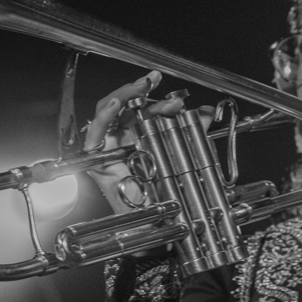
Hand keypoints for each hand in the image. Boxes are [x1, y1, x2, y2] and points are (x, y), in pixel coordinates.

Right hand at [84, 71, 213, 214]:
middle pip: (125, 105)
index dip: (158, 99)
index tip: (177, 97)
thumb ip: (193, 133)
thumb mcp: (182, 156)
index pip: (144, 108)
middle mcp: (123, 137)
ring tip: (137, 87)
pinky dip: (103, 118)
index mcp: (140, 133)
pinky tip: (115, 106)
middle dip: (139, 90)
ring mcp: (110, 147)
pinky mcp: (98, 160)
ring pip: (108, 111)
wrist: (154, 220)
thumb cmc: (164, 192)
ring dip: (123, 96)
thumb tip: (206, 112)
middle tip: (153, 82)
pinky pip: (94, 136)